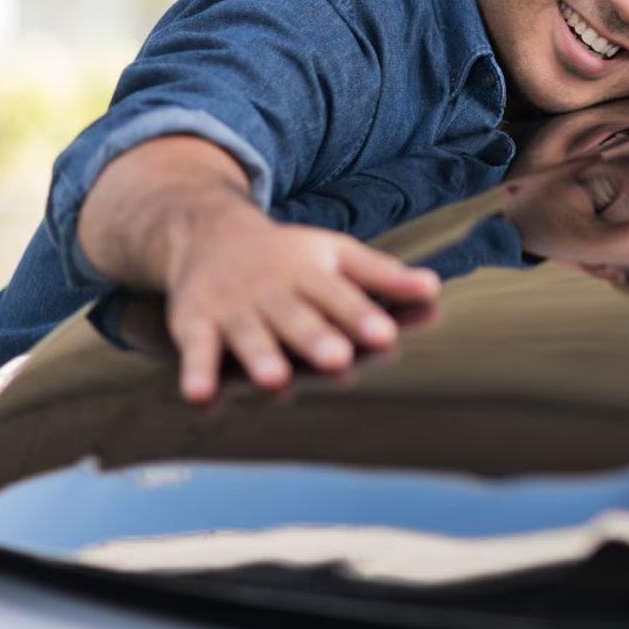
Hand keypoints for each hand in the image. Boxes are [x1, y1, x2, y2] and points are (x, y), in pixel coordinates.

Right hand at [165, 210, 439, 401]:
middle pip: (296, 317)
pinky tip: (201, 397)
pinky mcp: (195, 324)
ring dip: (260, 356)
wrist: (207, 230)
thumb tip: (433, 289)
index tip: (385, 335)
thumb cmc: (287, 255)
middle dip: (315, 338)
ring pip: (249, 335)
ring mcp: (233, 308)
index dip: (361, 316)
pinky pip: (196, 351)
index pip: (340, 296)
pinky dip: (196, 374)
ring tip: (275, 380)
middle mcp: (272, 291)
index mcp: (310, 273)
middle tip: (338, 359)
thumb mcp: (336, 255)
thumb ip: (382, 277)